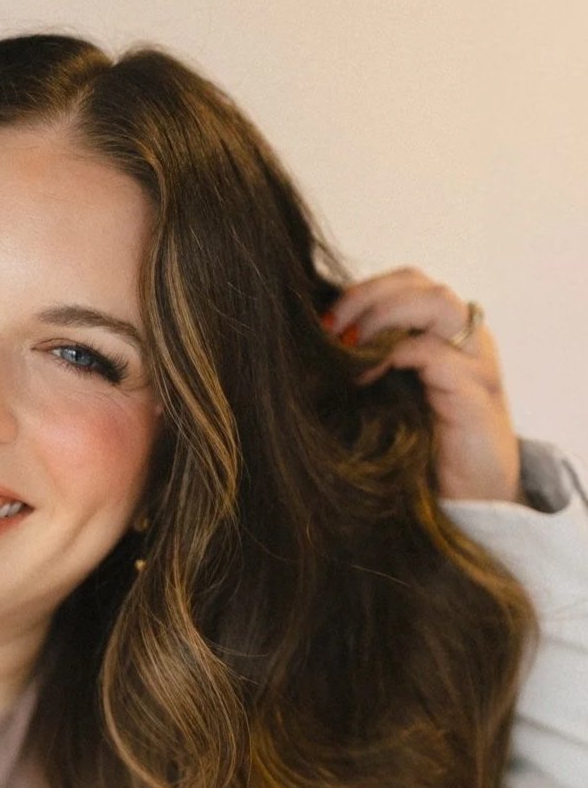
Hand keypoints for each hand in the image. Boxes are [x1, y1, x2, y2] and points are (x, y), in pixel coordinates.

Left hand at [321, 269, 522, 503]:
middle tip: (328, 326)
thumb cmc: (425, 454)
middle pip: (420, 283)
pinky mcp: (476, 394)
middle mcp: (466, 340)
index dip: (363, 291)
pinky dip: (395, 355)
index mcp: (446, 336)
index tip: (322, 320)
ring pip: (436, 304)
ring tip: (347, 345)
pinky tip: (365, 377)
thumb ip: (369, 367)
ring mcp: (476, 363)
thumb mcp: (390, 400)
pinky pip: (435, 354)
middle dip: (367, 295)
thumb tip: (312, 348)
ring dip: (383, 315)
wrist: (473, 503)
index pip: (407, 283)